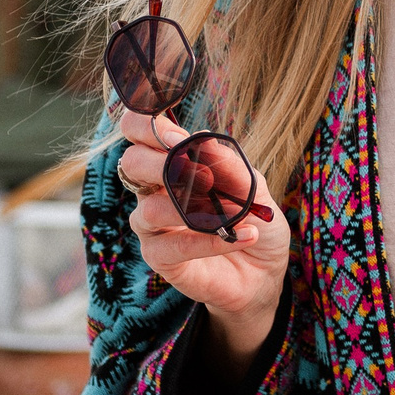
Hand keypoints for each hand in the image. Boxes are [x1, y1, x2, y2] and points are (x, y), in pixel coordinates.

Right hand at [116, 109, 289, 365]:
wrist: (263, 269)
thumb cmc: (252, 218)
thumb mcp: (251, 186)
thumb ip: (226, 163)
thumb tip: (200, 137)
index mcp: (171, 160)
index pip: (137, 130)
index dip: (145, 126)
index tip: (177, 138)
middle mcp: (154, 188)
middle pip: (131, 163)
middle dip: (163, 166)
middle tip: (204, 178)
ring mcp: (152, 224)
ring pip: (149, 209)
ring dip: (194, 210)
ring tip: (234, 215)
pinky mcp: (159, 257)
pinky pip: (173, 245)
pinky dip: (210, 240)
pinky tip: (244, 236)